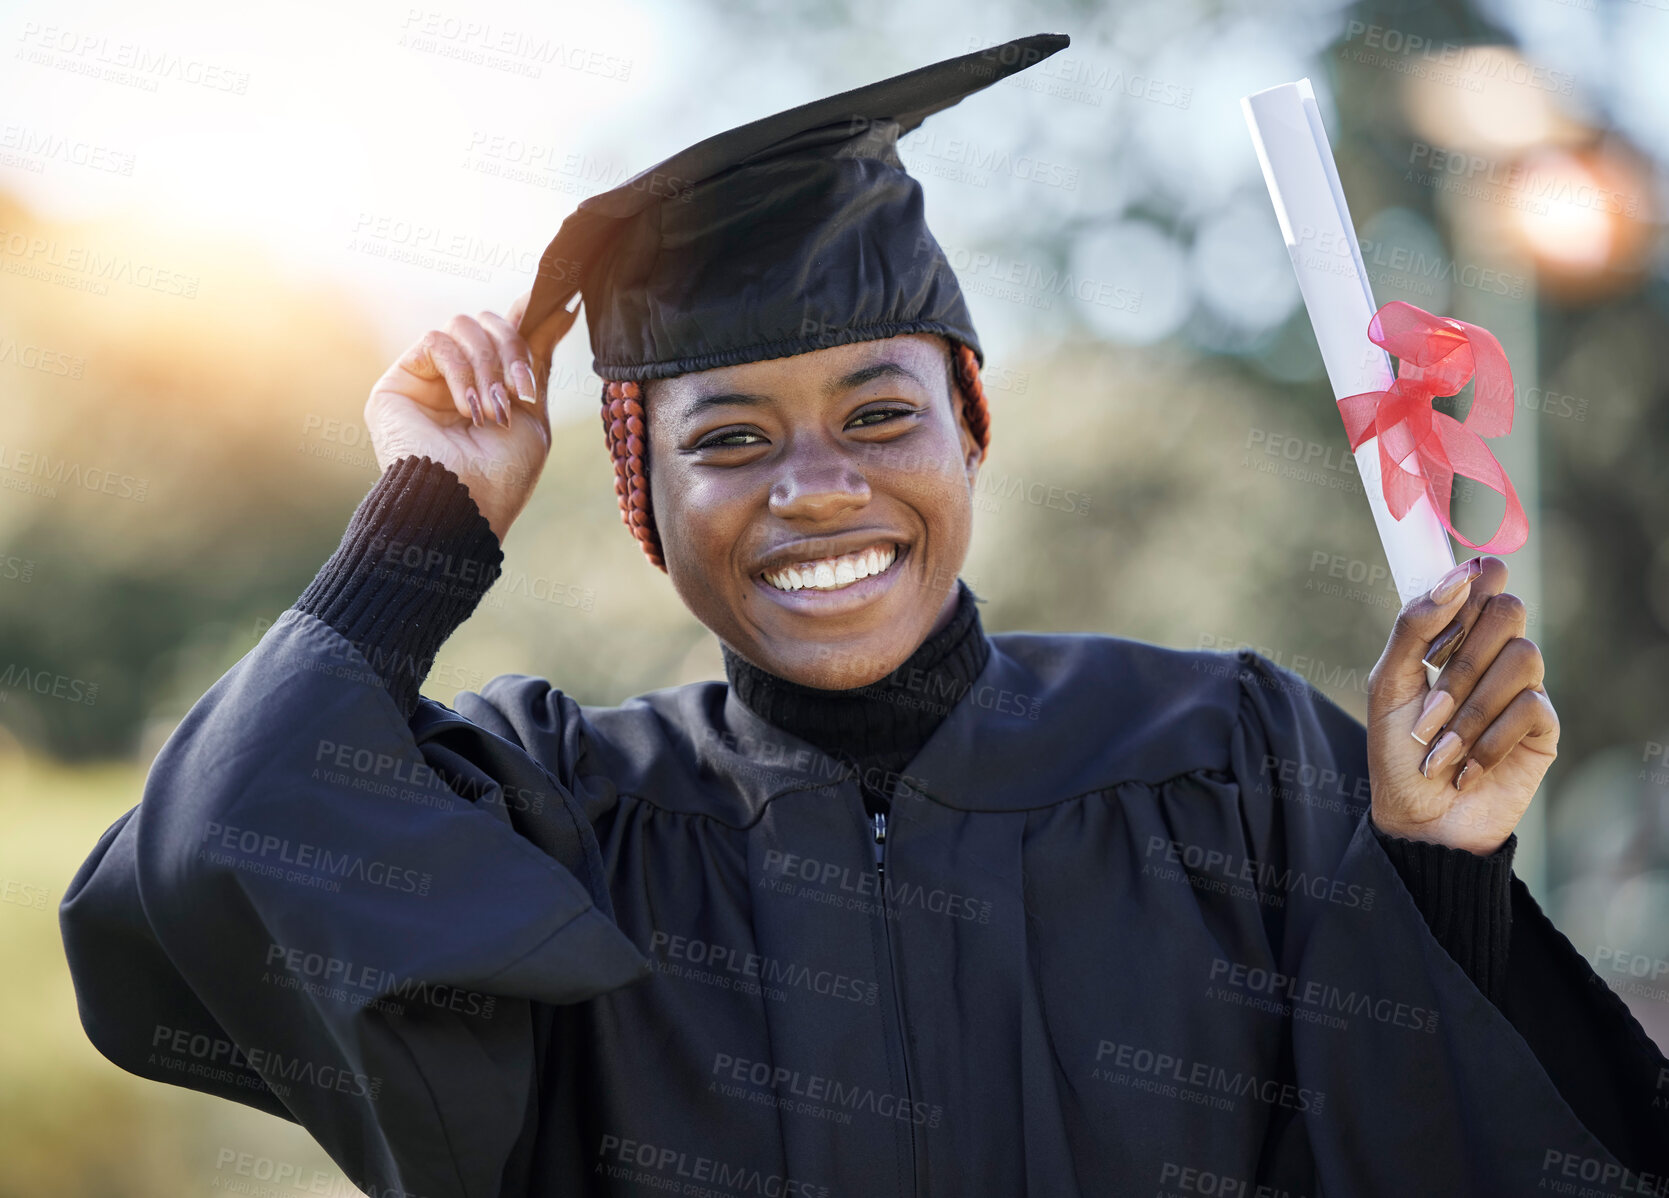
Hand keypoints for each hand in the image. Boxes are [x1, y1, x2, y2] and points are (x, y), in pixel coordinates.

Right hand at [363, 290, 578, 541]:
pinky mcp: (398, 382)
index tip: (555, 303)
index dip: (525, 320)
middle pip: (486, 324)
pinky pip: (436, 342)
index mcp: (488, 387)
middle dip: (511, 351)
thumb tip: (561, 308)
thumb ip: (537, 358)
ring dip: (488, 368)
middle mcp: (456, 380)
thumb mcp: (533, 411)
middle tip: (521, 393)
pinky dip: (461, 371)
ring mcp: (426, 379)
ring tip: (494, 412)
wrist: (465, 505)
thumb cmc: (503, 474)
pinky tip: (467, 409)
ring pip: (463, 327)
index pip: (503, 336)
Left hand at [1365, 555, 1559, 854]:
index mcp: (1456, 635)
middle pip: (1508, 610)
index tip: (1433, 640)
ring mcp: (1523, 687)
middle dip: (1461, 662)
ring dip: (1468, 710)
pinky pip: (1531, 706)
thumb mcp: (1387, 685)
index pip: (1486, 577)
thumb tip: (1457, 578)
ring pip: (1523, 657)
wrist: (1418, 820)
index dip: (1467, 590)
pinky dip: (1487, 741)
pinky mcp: (1543, 726)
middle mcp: (1494, 653)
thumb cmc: (1397, 752)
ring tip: (1438, 750)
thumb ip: (1414, 627)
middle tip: (1429, 708)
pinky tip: (1464, 769)